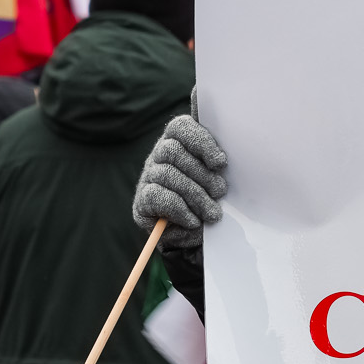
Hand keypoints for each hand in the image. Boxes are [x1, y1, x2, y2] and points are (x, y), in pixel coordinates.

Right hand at [134, 114, 228, 249]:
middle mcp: (159, 155)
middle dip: (202, 173)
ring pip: (167, 174)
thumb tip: (222, 163)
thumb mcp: (218, 181)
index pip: (181, 127)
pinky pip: (157, 196)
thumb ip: (217, 168)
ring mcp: (149, 176)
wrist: (194, 236)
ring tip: (213, 212)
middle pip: (172, 151)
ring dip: (195, 195)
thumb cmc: (211, 200)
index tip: (220, 163)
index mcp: (179, 141)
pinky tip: (194, 220)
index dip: (201, 142)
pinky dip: (179, 210)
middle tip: (220, 191)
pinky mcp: (142, 200)